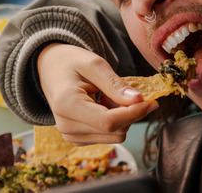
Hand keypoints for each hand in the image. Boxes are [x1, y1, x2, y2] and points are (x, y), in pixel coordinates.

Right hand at [37, 43, 154, 144]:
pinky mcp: (77, 139)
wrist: (50, 69)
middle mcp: (66, 126)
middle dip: (130, 113)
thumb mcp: (94, 64)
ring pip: (114, 136)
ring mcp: (70, 135)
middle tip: (126, 92)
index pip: (108, 121)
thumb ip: (115, 84)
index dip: (134, 113)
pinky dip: (114, 121)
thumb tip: (138, 100)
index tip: (151, 102)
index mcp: (67, 104)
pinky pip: (108, 136)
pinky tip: (103, 105)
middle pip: (114, 131)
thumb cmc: (72, 63)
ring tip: (108, 96)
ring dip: (122, 117)